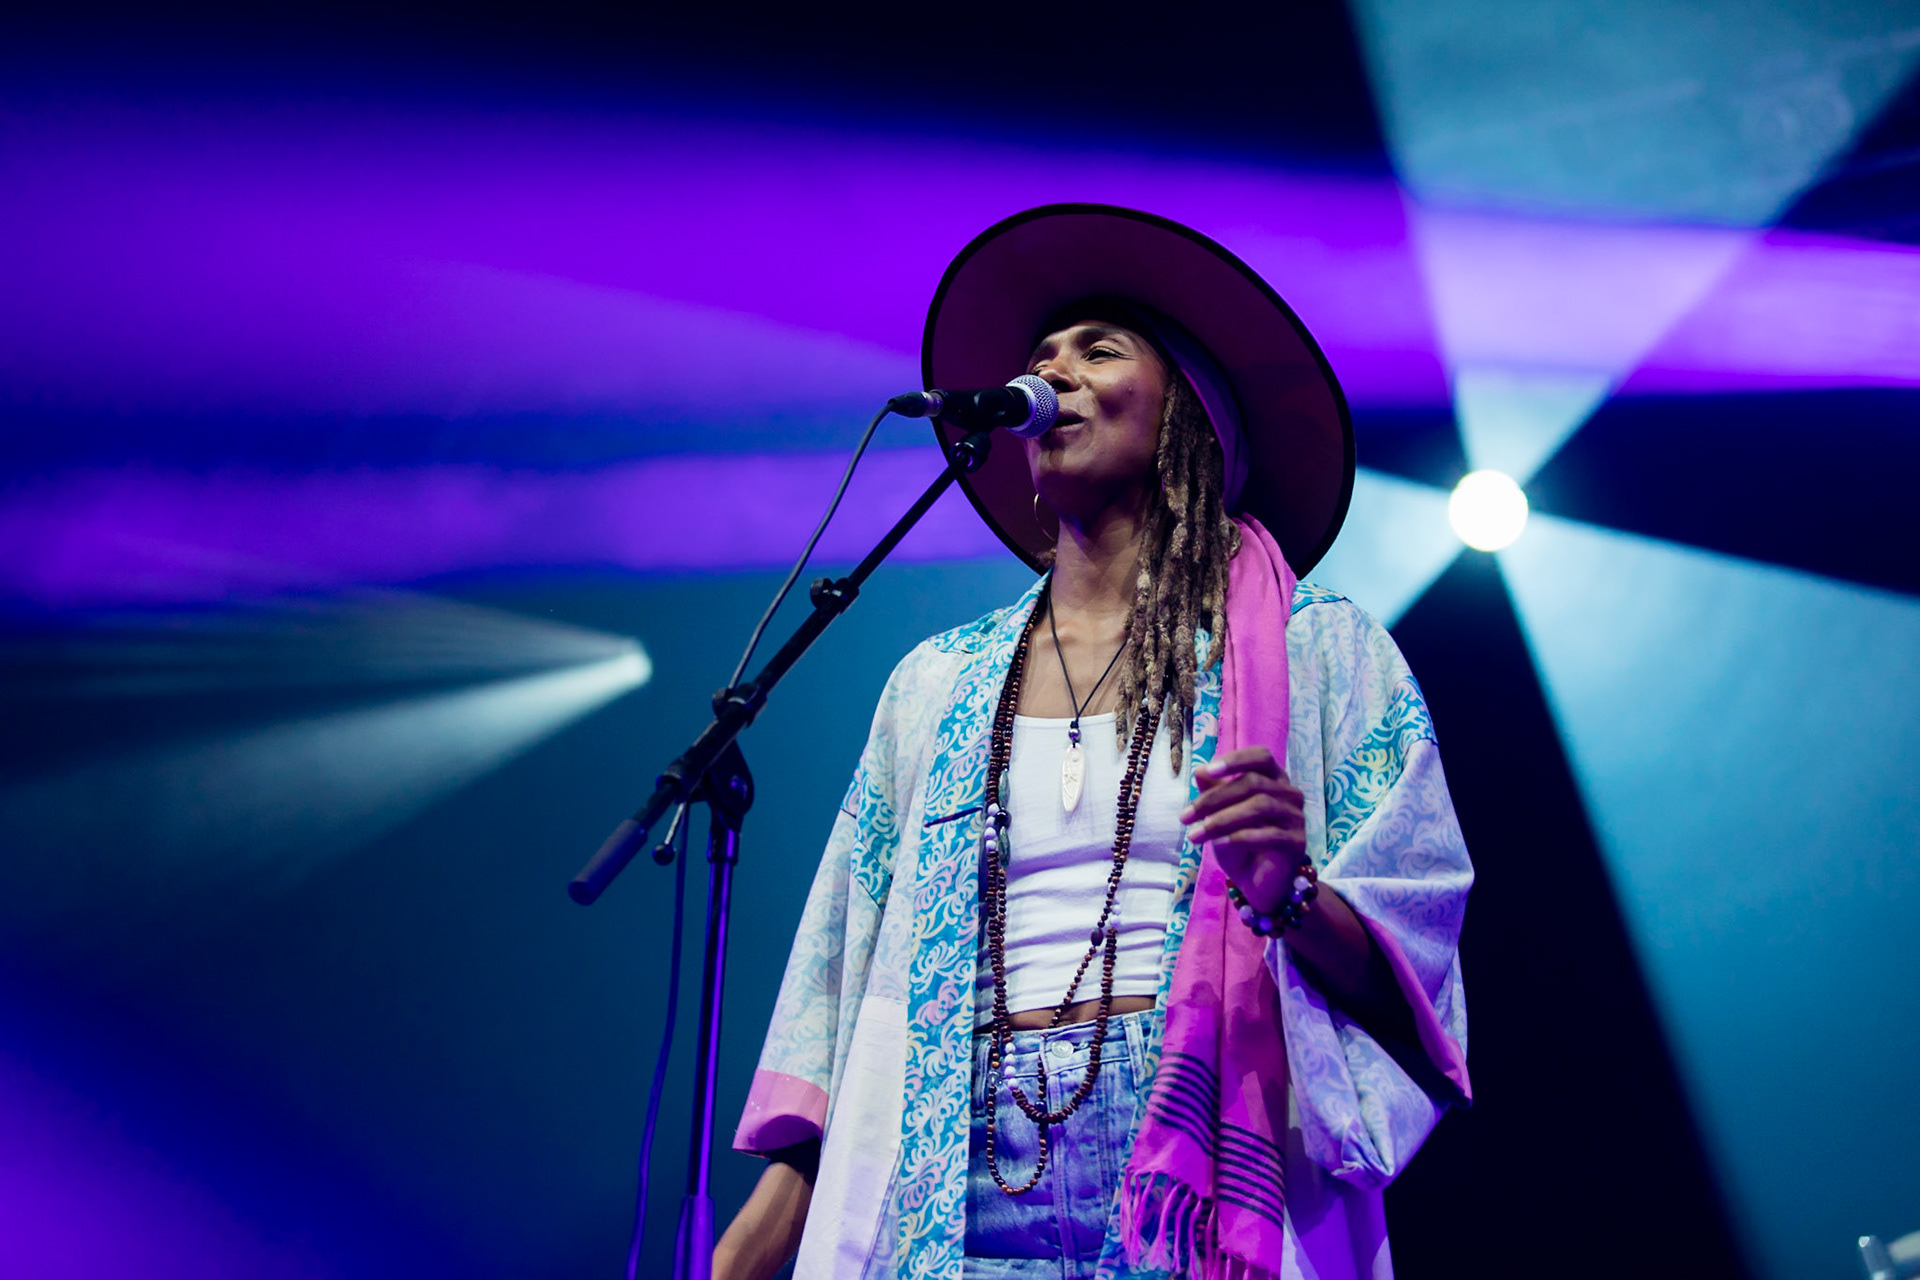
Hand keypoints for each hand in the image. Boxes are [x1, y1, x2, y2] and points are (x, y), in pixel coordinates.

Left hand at [1181, 747, 1307, 915]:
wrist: (1257, 882)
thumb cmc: (1239, 843)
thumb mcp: (1220, 815)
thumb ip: (1213, 791)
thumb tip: (1199, 771)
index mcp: (1274, 779)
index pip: (1261, 757)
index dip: (1235, 760)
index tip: (1206, 771)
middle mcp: (1290, 794)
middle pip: (1253, 783)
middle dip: (1214, 799)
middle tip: (1186, 816)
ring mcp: (1296, 818)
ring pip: (1260, 806)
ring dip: (1222, 820)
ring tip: (1195, 835)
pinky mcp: (1297, 843)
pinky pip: (1269, 835)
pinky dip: (1239, 837)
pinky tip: (1218, 844)